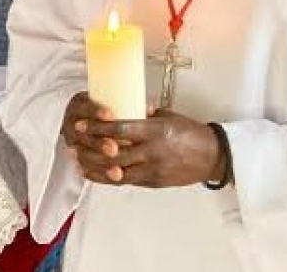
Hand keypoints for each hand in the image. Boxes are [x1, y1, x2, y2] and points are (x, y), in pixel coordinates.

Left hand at [81, 109, 224, 187]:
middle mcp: (152, 151)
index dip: (97, 128)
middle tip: (73, 142)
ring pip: (117, 171)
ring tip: (78, 159)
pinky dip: (107, 178)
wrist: (214, 156)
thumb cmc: (191, 133)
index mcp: (155, 131)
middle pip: (114, 153)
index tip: (81, 125)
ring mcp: (153, 169)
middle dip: (90, 149)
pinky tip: (93, 173)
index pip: (120, 130)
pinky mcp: (154, 182)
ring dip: (94, 166)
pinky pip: (126, 181)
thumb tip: (128, 104)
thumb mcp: (168, 117)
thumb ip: (146, 114)